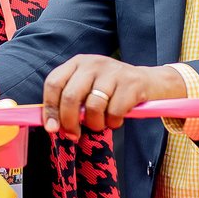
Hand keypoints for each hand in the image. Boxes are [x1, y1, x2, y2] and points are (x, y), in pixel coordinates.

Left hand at [43, 55, 183, 136]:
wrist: (148, 81)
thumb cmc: (111, 90)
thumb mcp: (88, 87)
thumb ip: (70, 101)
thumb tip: (52, 125)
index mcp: (77, 63)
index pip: (53, 83)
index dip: (50, 108)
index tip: (52, 128)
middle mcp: (93, 63)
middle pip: (70, 96)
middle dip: (69, 121)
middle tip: (74, 134)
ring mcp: (112, 71)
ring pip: (93, 107)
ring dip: (95, 124)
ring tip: (101, 123)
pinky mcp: (131, 83)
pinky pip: (114, 112)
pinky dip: (113, 122)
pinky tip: (116, 119)